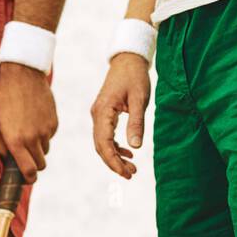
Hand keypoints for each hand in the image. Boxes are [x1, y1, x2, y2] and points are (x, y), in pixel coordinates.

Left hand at [0, 63, 56, 181]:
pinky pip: (50, 136)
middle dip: (34, 164)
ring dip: (38, 147)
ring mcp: (46, 131)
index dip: (28, 179)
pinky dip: (44, 133)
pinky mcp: (54, 122)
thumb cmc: (4, 99)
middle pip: (41, 164)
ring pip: (46, 150)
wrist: (23, 75)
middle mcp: (33, 139)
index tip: (26, 177)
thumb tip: (8, 162)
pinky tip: (35, 119)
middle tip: (26, 156)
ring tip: (28, 131)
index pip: (29, 172)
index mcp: (16, 141)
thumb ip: (1, 145)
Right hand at [90, 53, 150, 178]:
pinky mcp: (104, 114)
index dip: (114, 161)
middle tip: (131, 175)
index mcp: (103, 111)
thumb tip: (135, 147)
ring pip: (102, 143)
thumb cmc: (134, 77)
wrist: (127, 60)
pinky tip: (128, 153)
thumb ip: (136, 123)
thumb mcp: (139, 100)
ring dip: (115, 157)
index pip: (104, 143)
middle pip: (101, 147)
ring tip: (132, 168)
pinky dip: (115, 147)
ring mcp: (98, 115)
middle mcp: (97, 115)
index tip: (126, 173)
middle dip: (114, 163)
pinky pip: (106, 136)